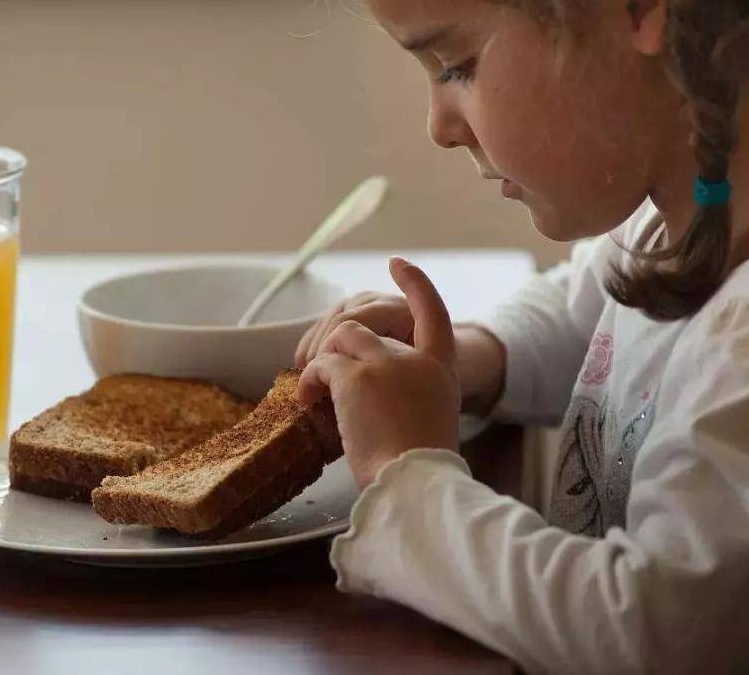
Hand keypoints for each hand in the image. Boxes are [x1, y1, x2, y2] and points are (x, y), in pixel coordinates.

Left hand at [297, 258, 460, 488]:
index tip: (399, 265)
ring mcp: (385, 363)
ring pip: (343, 336)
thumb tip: (382, 407)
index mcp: (440, 371)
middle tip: (322, 375)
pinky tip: (308, 400)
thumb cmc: (419, 470)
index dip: (416, 286)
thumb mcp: (431, 424)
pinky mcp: (355, 377)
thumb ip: (412, 401)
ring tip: (314, 390)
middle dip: (339, 346)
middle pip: (367, 328)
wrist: (414, 483)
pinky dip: (309, 379)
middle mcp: (415, 359)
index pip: (433, 313)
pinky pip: (321, 364)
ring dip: (322, 360)